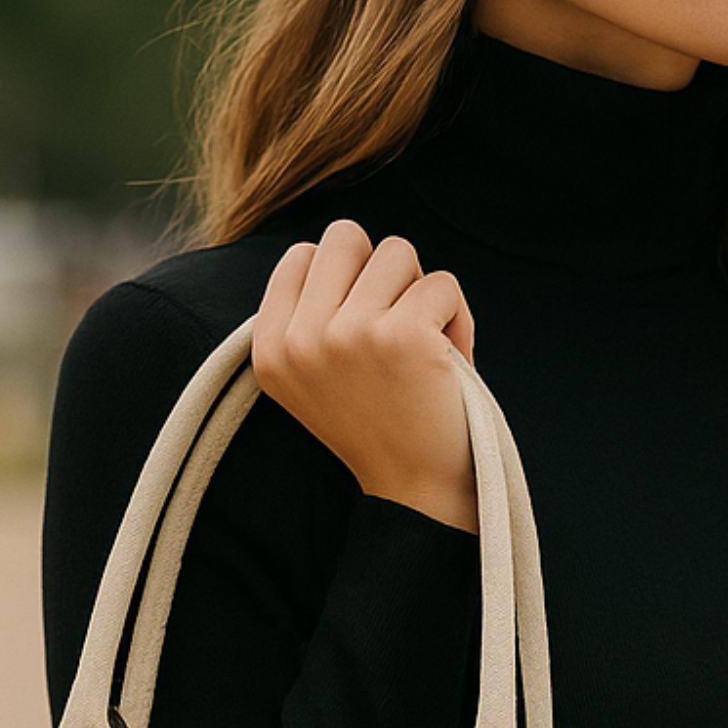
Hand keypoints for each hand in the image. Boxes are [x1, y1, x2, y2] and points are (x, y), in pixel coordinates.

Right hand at [252, 220, 478, 532]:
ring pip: (399, 252)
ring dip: (421, 292)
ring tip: (422, 347)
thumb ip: (313, 312)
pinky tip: (448, 362)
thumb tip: (340, 238)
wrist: (417, 490)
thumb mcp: (319, 372)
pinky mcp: (400, 336)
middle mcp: (299, 341)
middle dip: (381, 271)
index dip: (345, 280)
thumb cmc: (381, 421)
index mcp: (270, 349)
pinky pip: (443, 283)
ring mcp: (347, 335)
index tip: (362, 331)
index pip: (303, 255)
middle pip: (345, 237)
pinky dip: (457, 317)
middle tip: (396, 325)